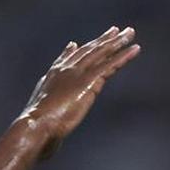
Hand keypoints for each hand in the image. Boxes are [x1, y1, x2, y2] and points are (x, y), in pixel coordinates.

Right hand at [18, 26, 140, 159]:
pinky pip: (110, 65)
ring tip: (130, 33)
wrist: (35, 126)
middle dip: (101, 40)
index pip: (64, 61)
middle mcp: (65, 71)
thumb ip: (45, 121)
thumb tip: (46, 139)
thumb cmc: (35, 132)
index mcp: (51, 79)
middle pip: (87, 51)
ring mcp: (78, 74)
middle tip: (114, 30)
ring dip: (117, 42)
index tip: (76, 43)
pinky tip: (135, 49)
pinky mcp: (90, 81)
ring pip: (101, 53)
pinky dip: (124, 56)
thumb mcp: (39, 122)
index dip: (73, 52)